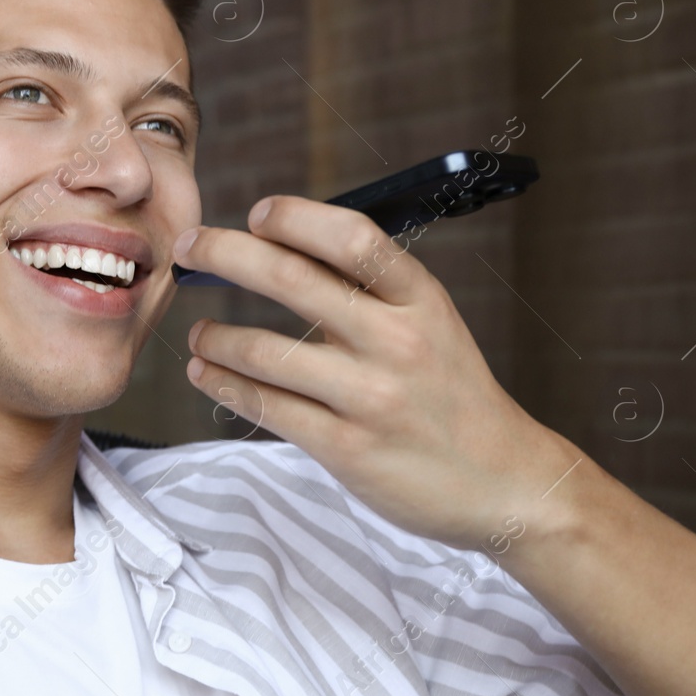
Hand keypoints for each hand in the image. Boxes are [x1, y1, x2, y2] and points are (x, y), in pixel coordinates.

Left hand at [172, 195, 576, 551]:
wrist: (505, 483)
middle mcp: (397, 341)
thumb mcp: (431, 323)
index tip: (258, 213)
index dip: (297, 218)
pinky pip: (268, 407)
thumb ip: (368, 289)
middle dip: (227, 254)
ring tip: (198, 334)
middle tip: (190, 247)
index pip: (352, 238)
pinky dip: (225, 385)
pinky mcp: (347, 448)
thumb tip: (283, 243)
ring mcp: (371, 397)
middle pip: (293, 280)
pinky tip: (207, 374)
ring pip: (267, 351)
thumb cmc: (452, 393)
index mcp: (421, 299)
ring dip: (217, 336)